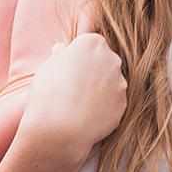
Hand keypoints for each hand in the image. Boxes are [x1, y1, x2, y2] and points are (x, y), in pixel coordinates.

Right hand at [19, 33, 127, 151]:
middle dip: (94, 71)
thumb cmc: (48, 93)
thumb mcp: (47, 66)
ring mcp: (120, 82)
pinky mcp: (123, 104)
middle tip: (75, 87)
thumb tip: (63, 49)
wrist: (59, 128)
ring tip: (79, 104)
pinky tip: (87, 115)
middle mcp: (112, 59)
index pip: (91, 44)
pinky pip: (113, 102)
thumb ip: (60, 55)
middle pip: (105, 61)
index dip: (79, 57)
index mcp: (93, 43)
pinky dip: (104, 107)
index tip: (69, 70)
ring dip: (100, 89)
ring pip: (111, 82)